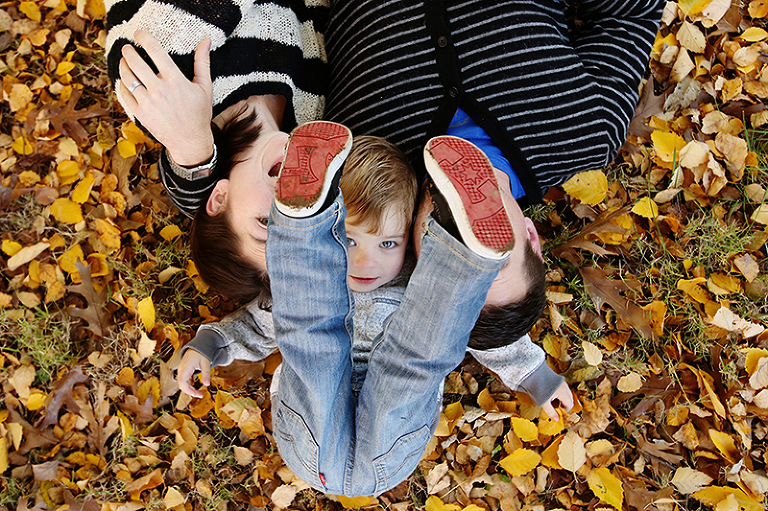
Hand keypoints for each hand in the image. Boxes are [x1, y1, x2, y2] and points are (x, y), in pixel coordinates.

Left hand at [118, 30, 214, 165]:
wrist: (190, 141)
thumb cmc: (199, 114)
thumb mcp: (204, 88)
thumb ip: (202, 62)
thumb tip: (206, 41)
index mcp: (175, 81)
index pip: (155, 51)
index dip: (144, 38)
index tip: (139, 33)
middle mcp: (159, 90)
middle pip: (135, 62)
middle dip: (128, 51)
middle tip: (127, 47)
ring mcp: (147, 102)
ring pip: (127, 77)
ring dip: (123, 65)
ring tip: (124, 61)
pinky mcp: (140, 113)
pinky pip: (124, 93)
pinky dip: (122, 84)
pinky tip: (124, 80)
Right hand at [177, 349, 210, 397]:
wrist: (197, 347)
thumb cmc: (201, 353)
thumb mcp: (205, 363)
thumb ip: (206, 374)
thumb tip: (207, 384)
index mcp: (185, 367)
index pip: (182, 382)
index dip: (188, 390)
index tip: (197, 394)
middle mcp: (181, 369)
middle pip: (181, 384)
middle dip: (190, 391)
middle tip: (200, 395)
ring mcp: (181, 370)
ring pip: (182, 383)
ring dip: (189, 389)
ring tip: (199, 393)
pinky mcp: (183, 371)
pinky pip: (183, 380)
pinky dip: (188, 385)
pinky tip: (195, 388)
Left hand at [541, 380, 573, 419]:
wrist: (531, 373)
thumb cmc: (537, 388)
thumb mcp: (544, 403)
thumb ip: (551, 412)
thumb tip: (557, 419)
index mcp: (563, 392)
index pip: (570, 405)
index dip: (564, 411)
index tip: (558, 414)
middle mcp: (564, 386)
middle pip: (569, 400)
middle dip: (562, 406)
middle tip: (554, 409)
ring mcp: (561, 382)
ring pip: (565, 395)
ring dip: (560, 401)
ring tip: (550, 403)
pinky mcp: (557, 380)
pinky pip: (562, 390)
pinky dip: (558, 395)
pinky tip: (549, 397)